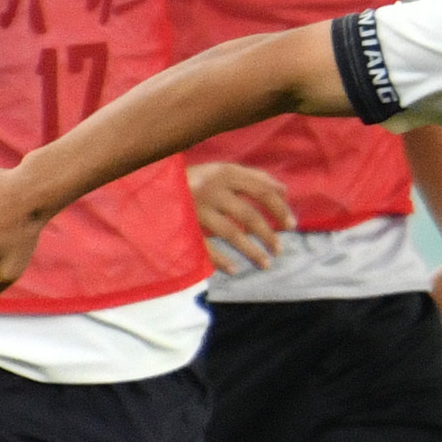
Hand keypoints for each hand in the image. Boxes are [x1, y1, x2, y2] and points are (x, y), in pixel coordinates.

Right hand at [187, 159, 293, 274]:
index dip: (279, 208)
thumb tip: (284, 190)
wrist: (149, 185)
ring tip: (265, 264)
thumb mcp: (220, 171)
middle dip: (268, 235)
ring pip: (231, 233)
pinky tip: (234, 270)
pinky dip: (221, 261)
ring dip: (251, 251)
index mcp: (224, 172)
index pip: (261, 190)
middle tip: (279, 250)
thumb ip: (252, 177)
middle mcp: (211, 188)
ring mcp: (196, 208)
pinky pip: (206, 247)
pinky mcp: (183, 225)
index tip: (291, 224)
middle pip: (248, 215)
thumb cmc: (193, 179)